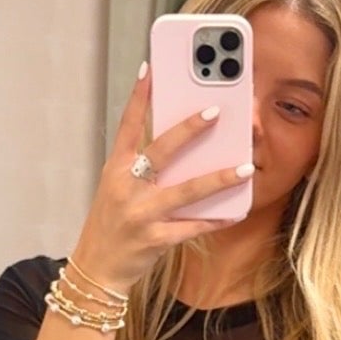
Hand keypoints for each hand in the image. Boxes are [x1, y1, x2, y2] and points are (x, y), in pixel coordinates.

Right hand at [71, 64, 252, 297]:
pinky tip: (236, 212)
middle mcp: (127, 188)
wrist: (96, 270)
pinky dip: (215, 220)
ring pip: (185, 191)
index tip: (151, 69)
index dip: (139, 97)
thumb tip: (182, 145)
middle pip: (161, 151)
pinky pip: (192, 228)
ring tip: (244, 167)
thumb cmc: (111, 225)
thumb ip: (143, 168)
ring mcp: (141, 214)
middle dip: (188, 130)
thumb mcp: (118, 189)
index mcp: (116, 170)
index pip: (127, 126)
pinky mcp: (155, 240)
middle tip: (216, 111)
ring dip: (217, 179)